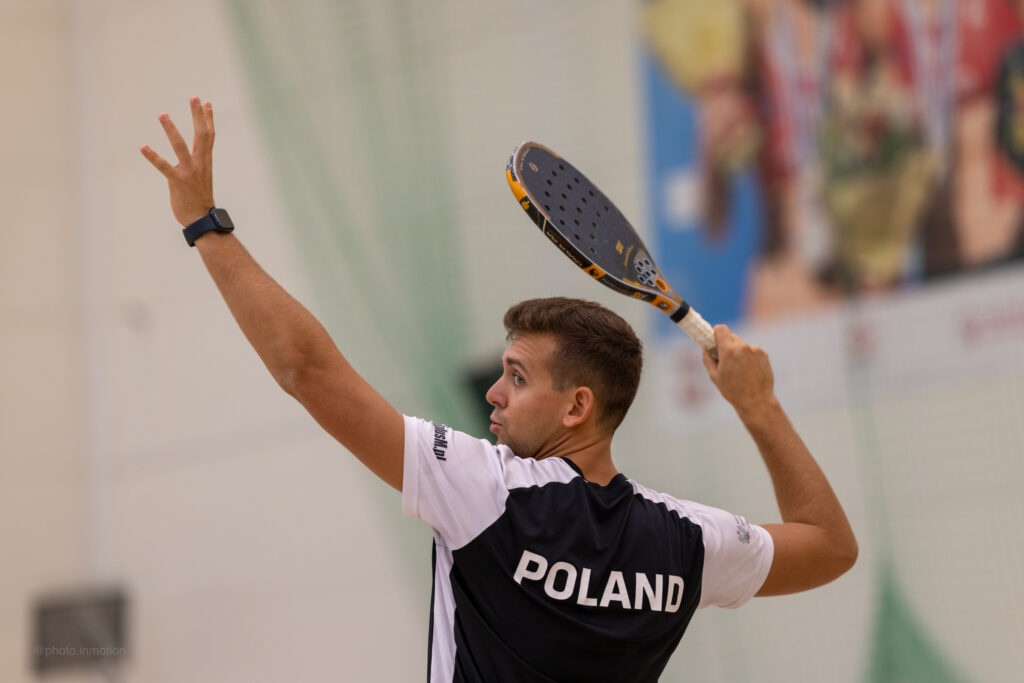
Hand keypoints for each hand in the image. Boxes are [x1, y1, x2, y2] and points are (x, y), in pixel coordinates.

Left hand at [141, 97, 215, 226]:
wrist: (202, 220)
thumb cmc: (200, 201)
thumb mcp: (202, 178)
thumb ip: (197, 164)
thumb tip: (194, 157)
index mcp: (205, 162)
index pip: (209, 136)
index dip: (208, 118)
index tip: (207, 103)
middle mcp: (199, 163)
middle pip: (201, 135)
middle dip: (198, 116)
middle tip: (195, 97)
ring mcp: (189, 172)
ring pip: (181, 146)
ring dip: (171, 130)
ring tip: (163, 114)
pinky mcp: (177, 182)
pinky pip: (164, 167)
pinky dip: (153, 157)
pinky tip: (143, 148)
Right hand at [702, 324, 774, 415]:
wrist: (756, 401)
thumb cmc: (733, 391)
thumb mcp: (714, 376)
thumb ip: (708, 359)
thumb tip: (705, 348)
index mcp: (728, 351)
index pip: (721, 329)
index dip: (716, 332)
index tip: (714, 339)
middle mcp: (743, 347)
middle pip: (731, 336)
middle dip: (727, 344)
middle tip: (725, 357)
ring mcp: (755, 350)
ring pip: (742, 345)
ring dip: (738, 352)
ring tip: (739, 370)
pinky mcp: (763, 355)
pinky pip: (752, 351)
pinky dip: (749, 357)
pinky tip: (748, 371)